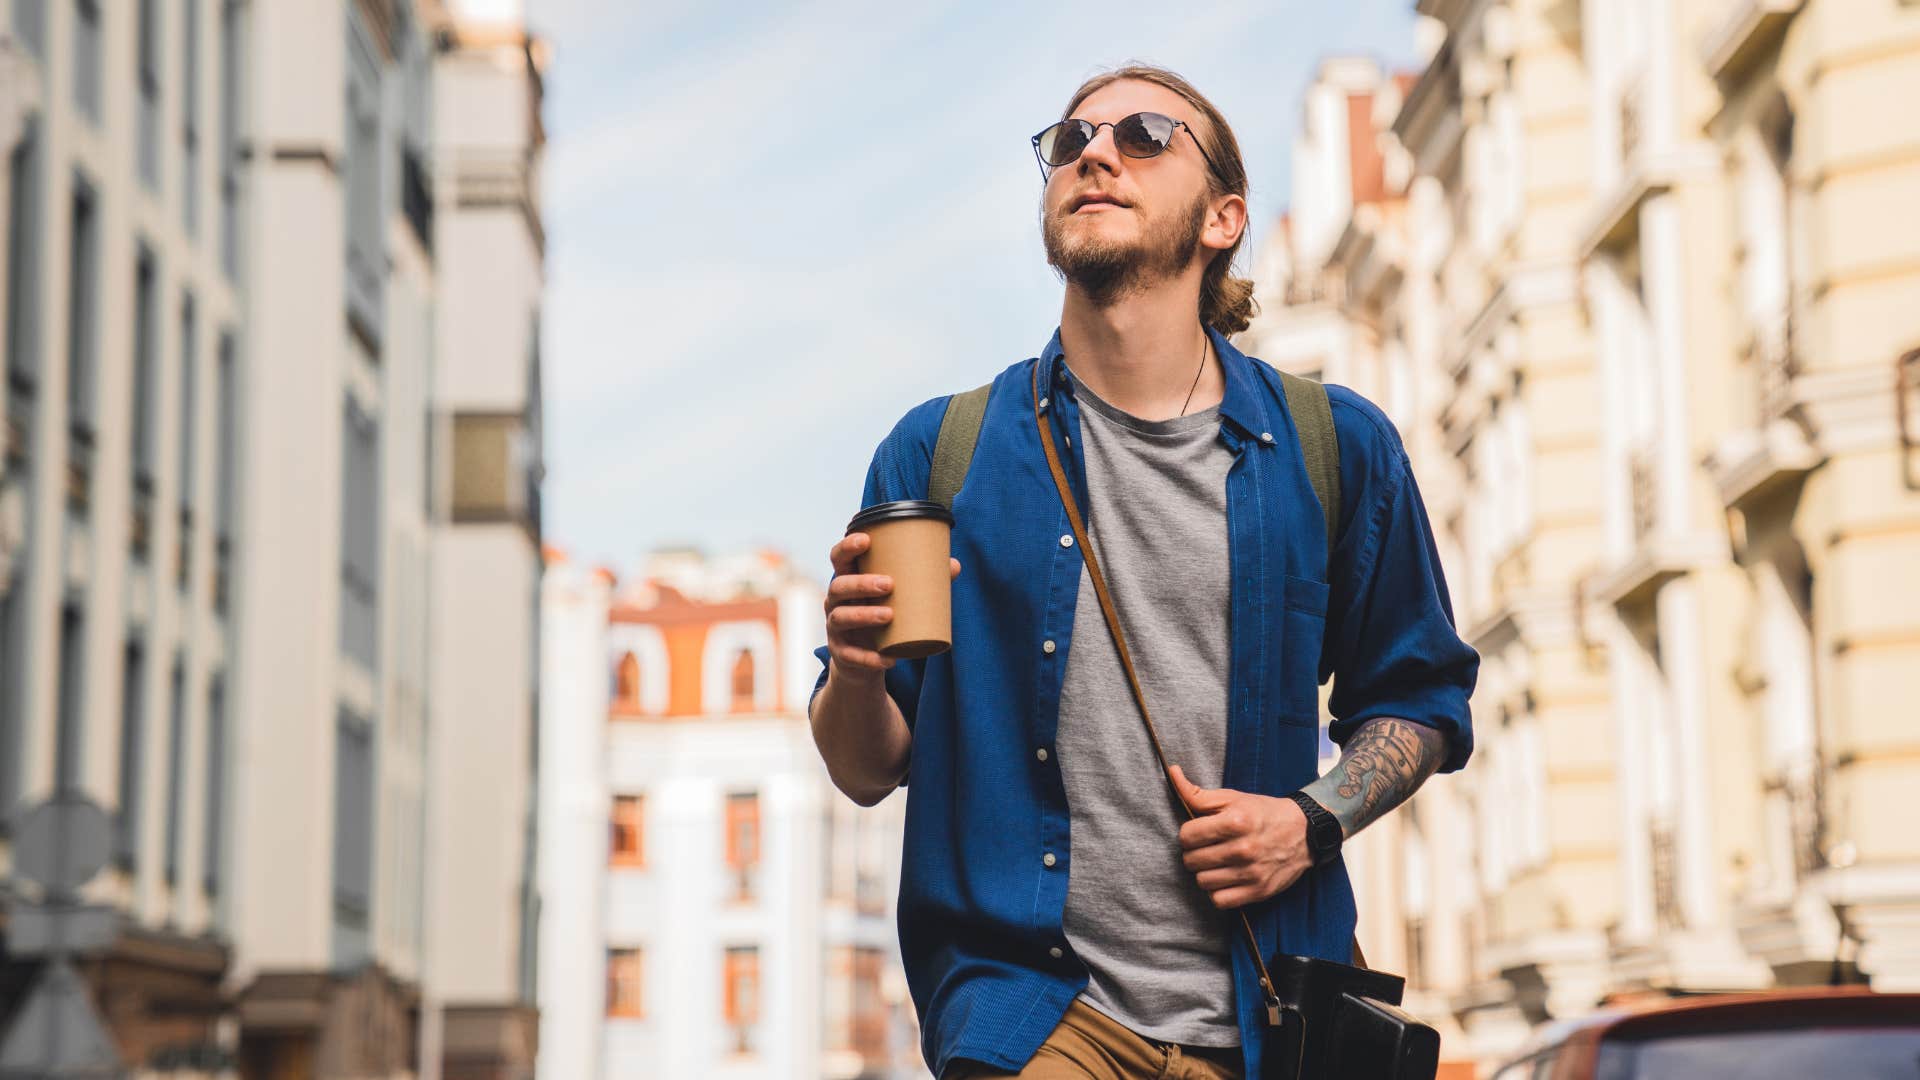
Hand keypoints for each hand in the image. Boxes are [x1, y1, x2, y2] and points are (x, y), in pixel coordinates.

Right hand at [823, 531, 960, 682]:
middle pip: (839, 586)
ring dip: (863, 615)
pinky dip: (868, 658)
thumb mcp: (898, 599)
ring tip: (889, 615)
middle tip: (889, 584)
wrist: (866, 661)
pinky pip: (850, 655)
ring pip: (841, 618)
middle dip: (861, 583)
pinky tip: (887, 659)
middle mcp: (836, 602)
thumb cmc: (884, 618)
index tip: (866, 540)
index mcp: (848, 581)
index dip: (847, 547)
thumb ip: (923, 581)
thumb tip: (954, 565)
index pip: (838, 558)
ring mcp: (835, 628)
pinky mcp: (841, 653)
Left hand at [1169, 763, 1312, 909]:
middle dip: (1194, 853)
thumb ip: (1197, 793)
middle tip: (1207, 848)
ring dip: (1205, 873)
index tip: (1198, 833)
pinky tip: (1225, 879)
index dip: (1188, 834)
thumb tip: (1172, 773)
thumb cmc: (1263, 813)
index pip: (1187, 836)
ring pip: (1202, 882)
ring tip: (1216, 863)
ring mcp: (1251, 873)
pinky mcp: (1258, 891)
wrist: (1305, 832)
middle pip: (1191, 861)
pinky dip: (1218, 892)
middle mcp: (1243, 849)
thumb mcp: (1233, 798)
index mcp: (1235, 822)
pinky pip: (1220, 900)